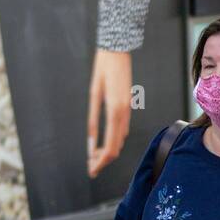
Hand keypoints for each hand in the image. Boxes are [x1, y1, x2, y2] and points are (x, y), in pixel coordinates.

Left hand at [87, 50, 132, 177]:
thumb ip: (93, 119)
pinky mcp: (128, 106)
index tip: (91, 170)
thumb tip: (91, 142)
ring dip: (108, 151)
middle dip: (103, 161)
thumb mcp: (93, 94)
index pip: (110, 147)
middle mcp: (124, 113)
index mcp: (115, 111)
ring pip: (120, 140)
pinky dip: (113, 140)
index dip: (100, 162)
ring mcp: (128, 109)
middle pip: (116, 147)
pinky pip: (122, 129)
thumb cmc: (102, 69)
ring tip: (94, 157)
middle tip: (91, 168)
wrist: (118, 49)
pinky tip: (104, 143)